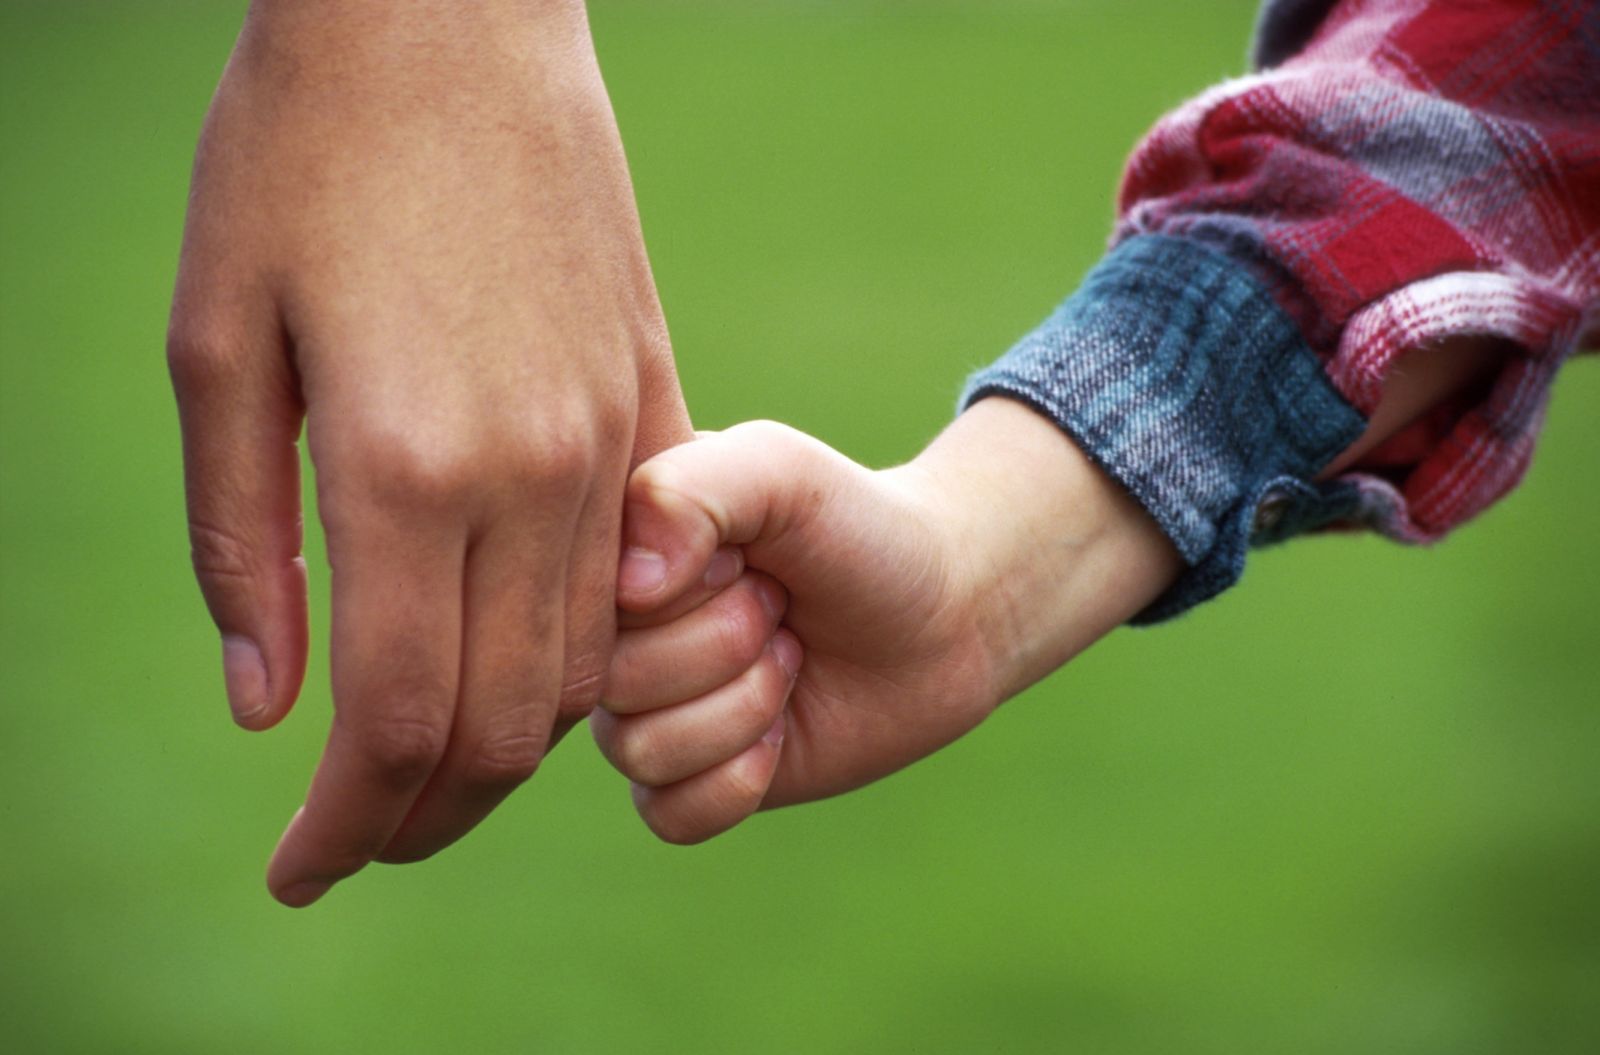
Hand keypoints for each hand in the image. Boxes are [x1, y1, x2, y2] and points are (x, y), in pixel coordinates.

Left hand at [167, 0, 690, 905]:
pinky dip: (580, 652)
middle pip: (508, 722)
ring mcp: (608, 438)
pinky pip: (636, 576)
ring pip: (585, 664)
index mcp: (404, 465)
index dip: (346, 826)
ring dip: (507, 749)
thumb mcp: (215, 343)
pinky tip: (517, 656)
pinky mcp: (650, 396)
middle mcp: (532, 475)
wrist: (454, 19)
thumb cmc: (302, 155)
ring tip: (427, 767)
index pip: (399, 718)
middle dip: (425, 815)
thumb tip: (269, 708)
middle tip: (355, 842)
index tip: (300, 872)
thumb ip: (242, 542)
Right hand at [591, 399, 1183, 842]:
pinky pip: (669, 815)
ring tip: (789, 659)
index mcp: (610, 550)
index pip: (590, 602)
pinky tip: (783, 735)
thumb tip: (627, 591)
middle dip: (727, 646)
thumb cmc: (856, 528)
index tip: (745, 555)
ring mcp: (645, 709)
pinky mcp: (686, 780)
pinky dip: (739, 781)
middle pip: (614, 682)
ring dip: (744, 708)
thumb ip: (690, 490)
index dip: (688, 590)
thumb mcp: (781, 470)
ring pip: (640, 751)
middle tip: (780, 609)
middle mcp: (613, 633)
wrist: (941, 613)